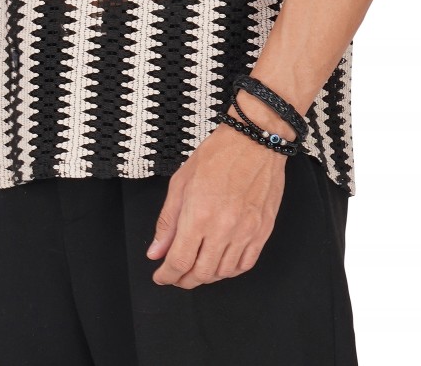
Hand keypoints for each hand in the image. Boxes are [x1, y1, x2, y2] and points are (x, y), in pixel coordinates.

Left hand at [144, 116, 286, 287]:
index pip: (179, 261)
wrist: (255, 140)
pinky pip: (246, 264)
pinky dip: (231, 270)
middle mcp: (223, 228)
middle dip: (184, 280)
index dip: (167, 275)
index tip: (161, 276)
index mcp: (199, 215)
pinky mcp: (263, 231)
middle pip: (201, 273)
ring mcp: (246, 232)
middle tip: (176, 276)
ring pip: (223, 273)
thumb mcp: (181, 181)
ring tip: (197, 269)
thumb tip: (157, 251)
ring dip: (206, 277)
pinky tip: (221, 263)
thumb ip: (168, 221)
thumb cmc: (218, 154)